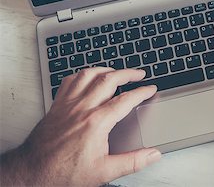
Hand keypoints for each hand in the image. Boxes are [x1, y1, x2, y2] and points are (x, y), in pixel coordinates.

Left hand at [0, 68, 159, 185]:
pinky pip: (69, 81)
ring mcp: (67, 104)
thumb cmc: (64, 173)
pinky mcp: (57, 106)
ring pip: (88, 75)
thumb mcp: (104, 172)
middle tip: (139, 74)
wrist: (33, 173)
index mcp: (97, 122)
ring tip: (116, 71)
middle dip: (127, 73)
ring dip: (106, 69)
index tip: (150, 89)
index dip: (142, 92)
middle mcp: (82, 108)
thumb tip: (152, 155)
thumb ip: (132, 162)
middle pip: (109, 80)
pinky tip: (87, 76)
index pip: (126, 100)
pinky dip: (82, 74)